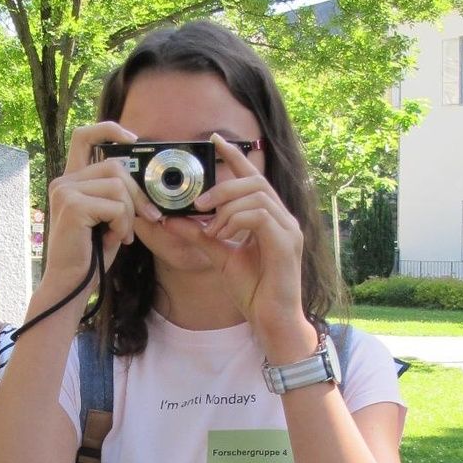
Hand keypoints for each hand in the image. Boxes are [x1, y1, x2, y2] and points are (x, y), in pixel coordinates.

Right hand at [44, 121, 162, 289]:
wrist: (70, 284)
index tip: (132, 138)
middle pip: (114, 166)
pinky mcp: (72, 206)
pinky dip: (123, 224)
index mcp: (70, 181)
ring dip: (129, 213)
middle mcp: (63, 182)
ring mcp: (65, 192)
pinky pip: (115, 205)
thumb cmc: (91, 255)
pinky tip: (116, 239)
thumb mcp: (107, 218)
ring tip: (123, 234)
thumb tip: (145, 180)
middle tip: (148, 217)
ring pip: (117, 186)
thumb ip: (117, 194)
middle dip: (137, 193)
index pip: (84, 136)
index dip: (109, 129)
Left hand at [164, 133, 311, 350]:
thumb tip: (174, 219)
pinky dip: (235, 220)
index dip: (235, 157)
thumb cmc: (254, 291)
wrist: (272, 321)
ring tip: (211, 228)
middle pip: (254, 181)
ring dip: (226, 207)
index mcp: (270, 218)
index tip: (215, 141)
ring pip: (255, 195)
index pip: (253, 178)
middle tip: (199, 203)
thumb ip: (201, 236)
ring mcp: (288, 229)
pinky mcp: (286, 243)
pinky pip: (258, 215)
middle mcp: (283, 218)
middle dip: (222, 186)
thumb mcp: (220, 257)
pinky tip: (223, 234)